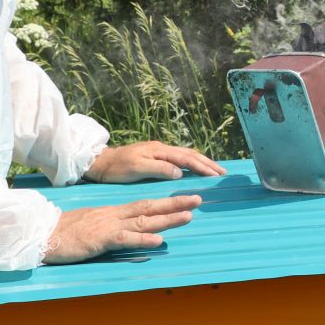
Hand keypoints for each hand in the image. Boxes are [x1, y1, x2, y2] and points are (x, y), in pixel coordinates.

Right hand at [43, 194, 202, 262]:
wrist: (42, 234)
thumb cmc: (66, 232)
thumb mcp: (93, 226)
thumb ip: (113, 228)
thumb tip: (130, 232)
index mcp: (114, 213)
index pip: (144, 205)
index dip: (166, 202)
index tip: (186, 199)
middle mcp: (115, 216)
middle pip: (150, 208)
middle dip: (175, 204)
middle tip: (198, 199)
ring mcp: (108, 226)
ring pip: (143, 221)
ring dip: (166, 219)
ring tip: (188, 216)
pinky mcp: (100, 239)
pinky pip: (125, 239)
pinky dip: (143, 240)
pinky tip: (159, 240)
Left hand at [85, 141, 223, 182]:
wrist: (101, 162)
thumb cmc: (117, 168)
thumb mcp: (137, 169)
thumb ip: (159, 169)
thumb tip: (180, 172)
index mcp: (160, 151)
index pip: (187, 159)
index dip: (203, 167)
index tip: (217, 175)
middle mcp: (162, 148)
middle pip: (190, 154)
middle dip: (208, 163)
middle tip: (222, 173)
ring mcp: (159, 151)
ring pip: (186, 154)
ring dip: (202, 162)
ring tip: (214, 170)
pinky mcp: (155, 156)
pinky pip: (179, 157)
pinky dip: (192, 162)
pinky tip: (195, 167)